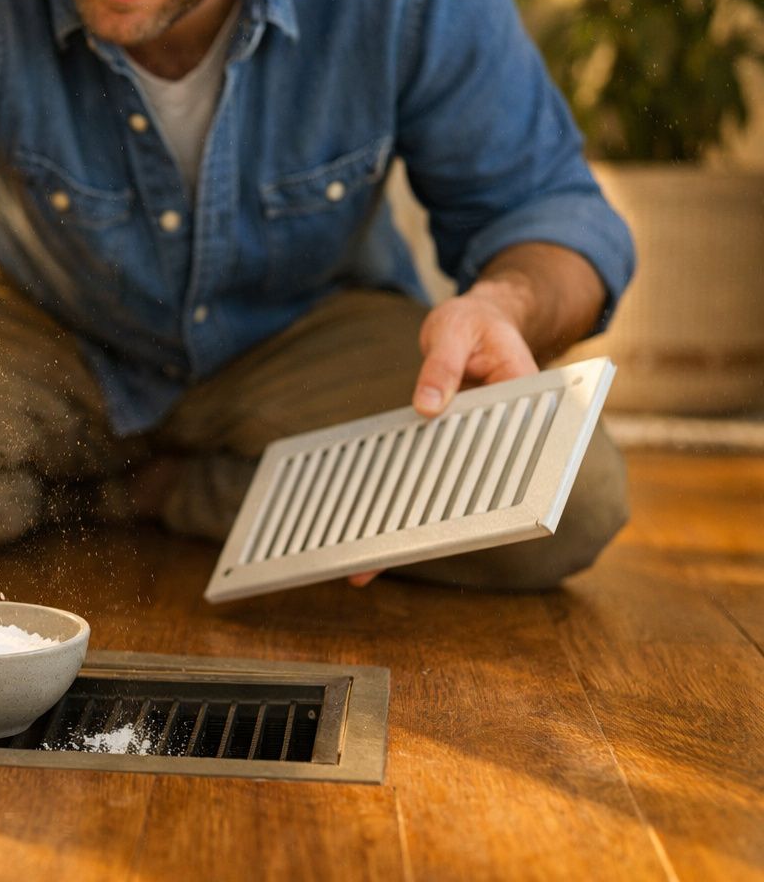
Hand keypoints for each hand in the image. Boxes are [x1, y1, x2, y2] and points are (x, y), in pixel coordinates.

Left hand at [346, 287, 538, 588]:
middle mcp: (502, 440)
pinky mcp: (448, 446)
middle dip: (429, 535)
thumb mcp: (456, 329)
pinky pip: (424, 476)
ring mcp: (473, 447)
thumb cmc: (476, 323)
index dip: (486, 509)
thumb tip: (429, 406)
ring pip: (442, 497)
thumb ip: (442, 364)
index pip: (513, 469)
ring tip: (361, 568)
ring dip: (405, 530)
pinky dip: (398, 500)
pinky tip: (366, 530)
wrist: (480, 319)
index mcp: (526, 412)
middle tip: (380, 563)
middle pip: (467, 497)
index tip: (454, 537)